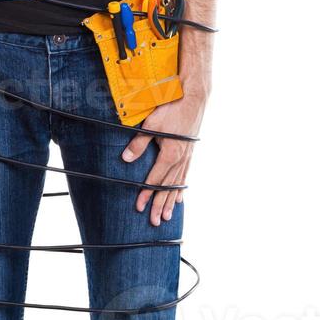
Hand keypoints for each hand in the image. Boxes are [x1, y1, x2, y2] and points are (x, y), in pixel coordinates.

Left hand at [120, 91, 206, 225]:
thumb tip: (126, 158)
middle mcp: (181, 159)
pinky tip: (179, 198)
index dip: (146, 193)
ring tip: (166, 216)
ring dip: (170, 201)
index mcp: (171, 154)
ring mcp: (187, 156)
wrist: (194, 97)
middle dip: (159, 205)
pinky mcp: (190, 151)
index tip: (139, 206)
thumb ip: (139, 142)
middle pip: (168, 187)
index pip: (155, 179)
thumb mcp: (152, 124)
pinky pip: (185, 175)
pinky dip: (181, 188)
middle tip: (153, 222)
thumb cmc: (172, 108)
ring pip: (177, 184)